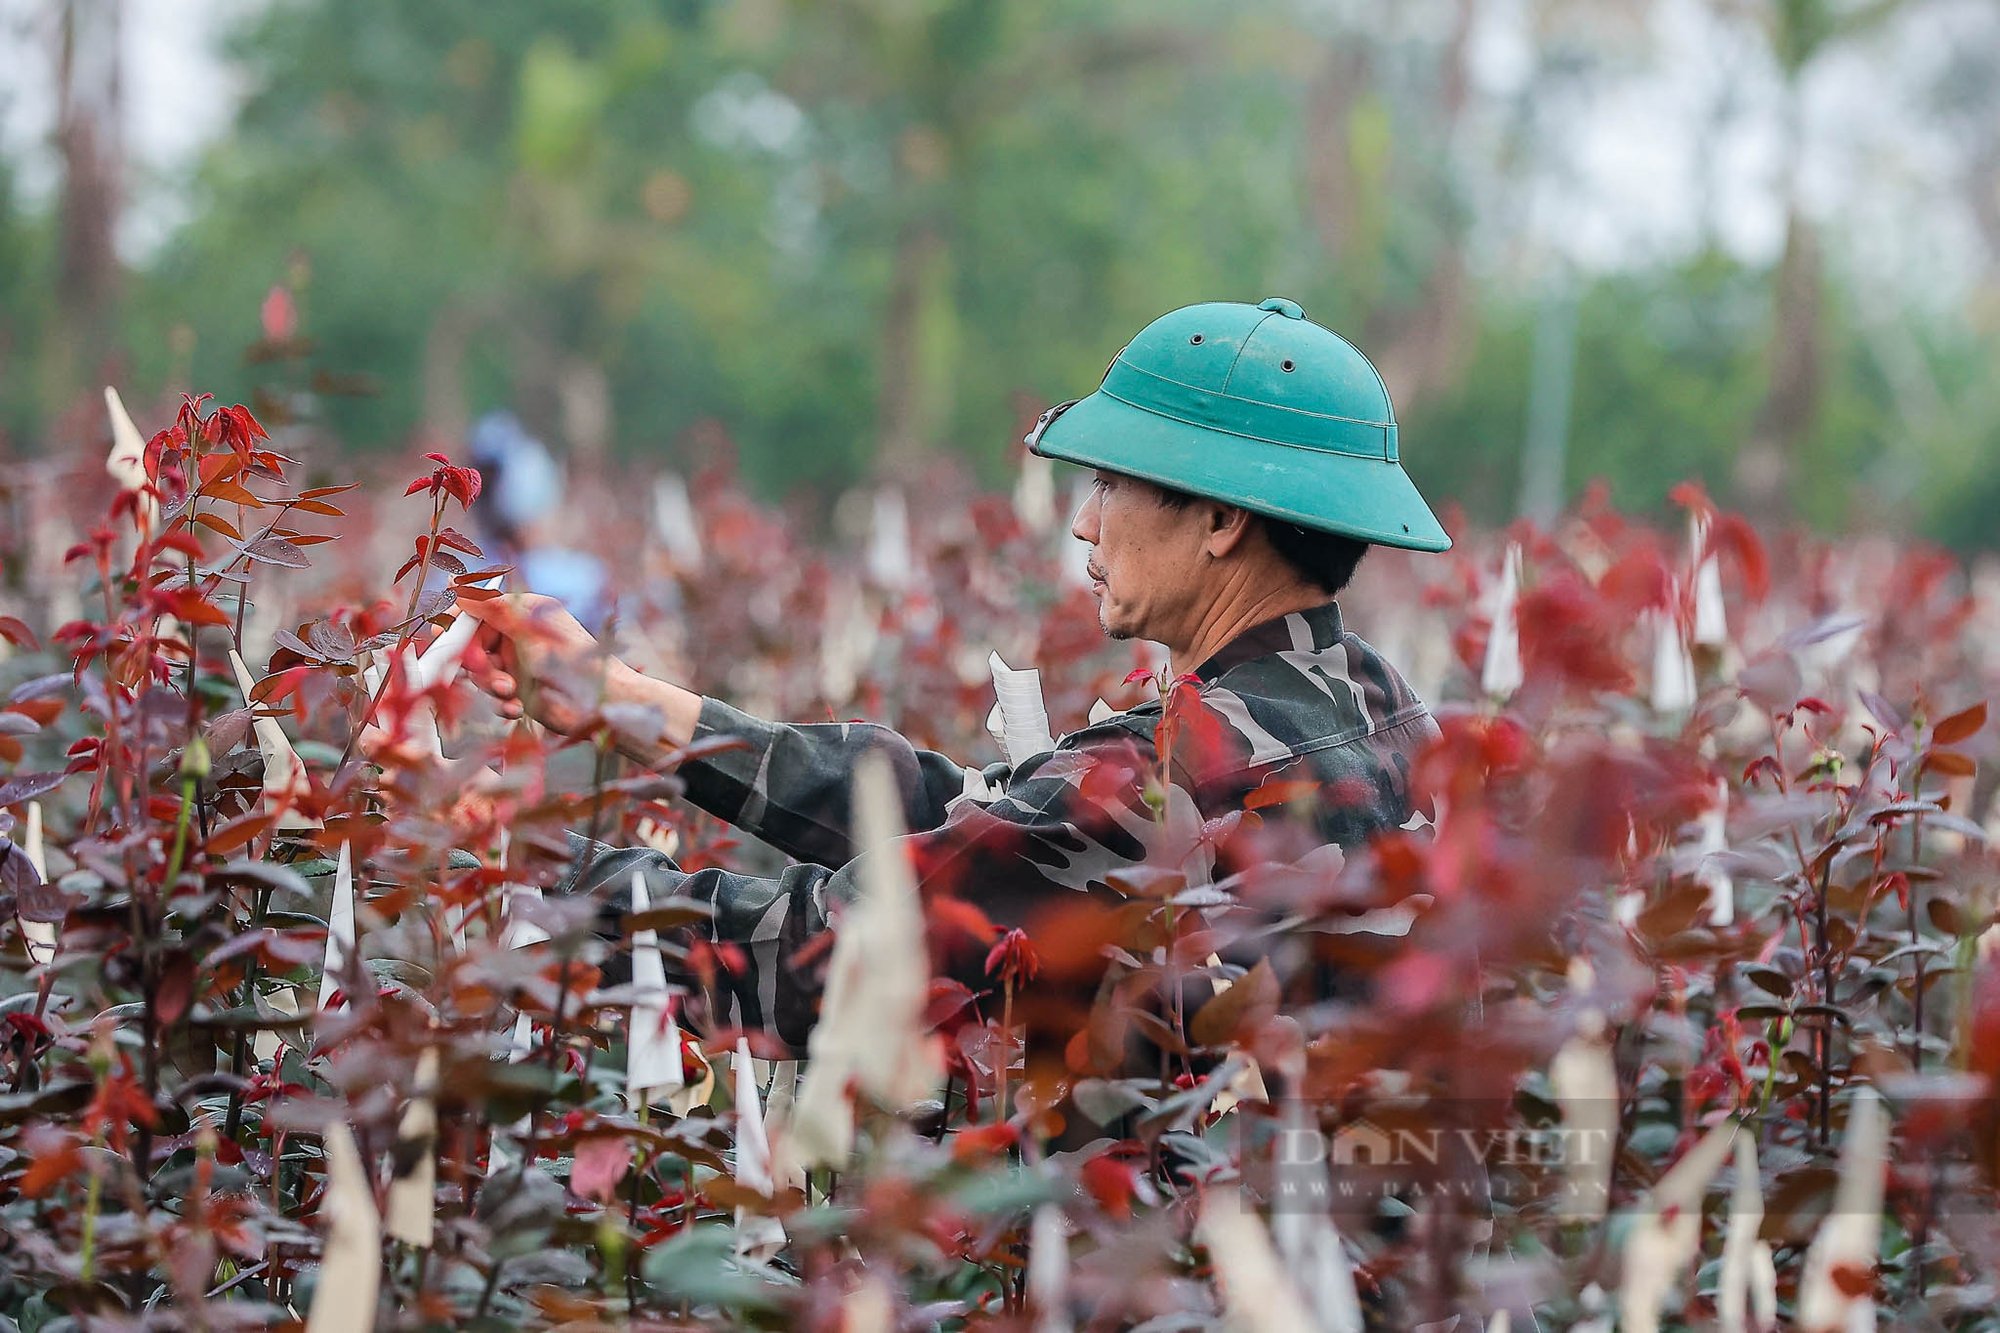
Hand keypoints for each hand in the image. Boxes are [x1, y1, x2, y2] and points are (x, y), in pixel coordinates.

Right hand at [457, 591, 629, 737]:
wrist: (599, 703)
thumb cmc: (571, 660)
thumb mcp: (528, 630)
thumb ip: (492, 609)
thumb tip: (459, 589)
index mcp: (522, 613)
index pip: (478, 612)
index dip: (459, 623)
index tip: (442, 633)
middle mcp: (517, 637)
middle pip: (473, 646)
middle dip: (477, 663)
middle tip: (488, 672)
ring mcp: (518, 665)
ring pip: (481, 674)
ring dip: (491, 685)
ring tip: (510, 692)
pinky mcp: (521, 693)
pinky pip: (495, 697)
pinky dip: (502, 704)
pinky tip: (516, 708)